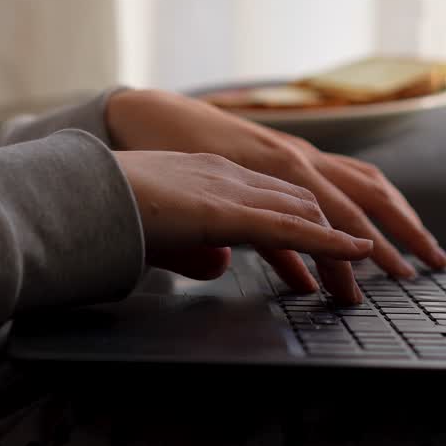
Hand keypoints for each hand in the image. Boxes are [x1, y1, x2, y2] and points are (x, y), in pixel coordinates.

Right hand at [107, 89, 445, 301]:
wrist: (131, 121)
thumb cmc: (171, 158)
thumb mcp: (211, 198)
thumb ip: (234, 232)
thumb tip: (252, 267)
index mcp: (287, 158)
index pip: (354, 184)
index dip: (389, 213)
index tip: (415, 243)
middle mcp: (288, 156)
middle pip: (363, 191)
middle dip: (403, 228)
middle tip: (435, 260)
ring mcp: (267, 168)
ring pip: (337, 206)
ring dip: (373, 241)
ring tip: (403, 273)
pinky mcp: (240, 190)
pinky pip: (295, 218)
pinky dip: (330, 240)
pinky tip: (353, 258)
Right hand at [114, 151, 373, 287]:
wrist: (77, 193)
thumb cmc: (108, 211)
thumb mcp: (160, 234)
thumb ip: (195, 249)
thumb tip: (221, 266)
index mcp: (211, 174)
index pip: (274, 194)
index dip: (307, 219)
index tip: (332, 243)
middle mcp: (229, 175)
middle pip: (300, 202)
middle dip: (334, 234)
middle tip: (359, 268)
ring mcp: (230, 190)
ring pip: (305, 213)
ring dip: (340, 244)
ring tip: (368, 270)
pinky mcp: (227, 212)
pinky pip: (291, 228)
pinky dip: (330, 243)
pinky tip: (357, 254)